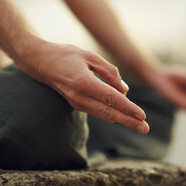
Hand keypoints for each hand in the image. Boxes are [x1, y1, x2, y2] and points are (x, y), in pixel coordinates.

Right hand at [18, 40, 148, 133]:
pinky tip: (122, 116)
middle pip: (109, 112)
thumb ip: (109, 72)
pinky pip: (97, 111)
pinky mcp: (76, 104)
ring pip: (104, 114)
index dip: (128, 108)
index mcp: (84, 82)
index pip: (111, 98)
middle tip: (145, 129)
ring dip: (122, 120)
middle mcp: (80, 96)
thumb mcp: (90, 56)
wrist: (40, 63)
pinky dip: (111, 114)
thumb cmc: (66, 55)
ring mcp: (77, 102)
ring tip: (139, 126)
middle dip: (129, 121)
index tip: (142, 116)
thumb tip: (124, 90)